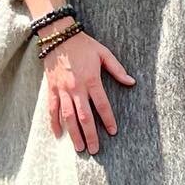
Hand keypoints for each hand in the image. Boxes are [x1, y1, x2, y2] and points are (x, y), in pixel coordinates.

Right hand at [44, 31, 134, 155]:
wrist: (58, 35)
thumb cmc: (83, 44)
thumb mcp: (104, 53)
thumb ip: (118, 69)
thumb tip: (132, 82)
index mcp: (92, 79)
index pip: (102, 105)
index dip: (108, 120)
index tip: (112, 132)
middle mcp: (76, 87)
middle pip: (84, 116)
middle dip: (90, 134)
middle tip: (95, 150)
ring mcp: (62, 89)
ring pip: (68, 116)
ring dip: (73, 133)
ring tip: (79, 148)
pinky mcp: (52, 88)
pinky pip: (52, 109)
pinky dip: (54, 122)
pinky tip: (58, 134)